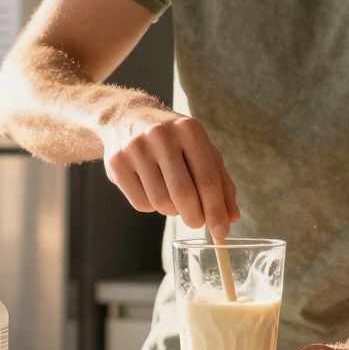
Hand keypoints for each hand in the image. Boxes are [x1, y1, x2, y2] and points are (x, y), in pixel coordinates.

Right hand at [101, 109, 239, 237]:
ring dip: (172, 210)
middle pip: (183, 194)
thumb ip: (221, 182)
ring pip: (161, 203)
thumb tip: (232, 217)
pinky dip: (152, 206)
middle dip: (195, 217)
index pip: (207, 179)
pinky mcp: (116, 164)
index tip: (221, 232)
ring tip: (172, 196)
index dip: (216, 209)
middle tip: (197, 222)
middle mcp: (161, 136)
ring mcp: (135, 149)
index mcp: (189, 130)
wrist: (126, 118)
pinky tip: (153, 190)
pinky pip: (141, 204)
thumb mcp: (201, 150)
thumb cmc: (174, 139)